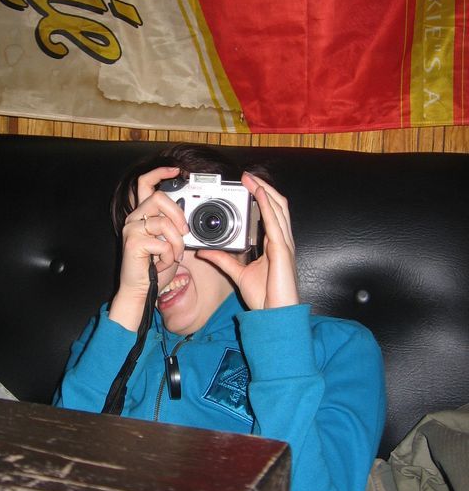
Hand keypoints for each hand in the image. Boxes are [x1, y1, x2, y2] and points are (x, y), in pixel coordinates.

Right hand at [108, 166, 188, 330]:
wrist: (140, 290)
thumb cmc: (154, 268)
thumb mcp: (169, 242)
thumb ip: (173, 227)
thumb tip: (187, 220)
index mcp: (142, 214)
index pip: (145, 184)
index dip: (160, 173)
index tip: (177, 170)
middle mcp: (134, 218)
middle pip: (158, 197)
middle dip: (178, 213)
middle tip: (184, 231)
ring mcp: (131, 229)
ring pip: (164, 223)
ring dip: (176, 242)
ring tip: (174, 255)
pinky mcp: (133, 242)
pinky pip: (162, 243)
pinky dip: (169, 256)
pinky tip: (163, 263)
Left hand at [197, 172, 298, 310]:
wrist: (276, 314)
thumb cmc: (265, 297)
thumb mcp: (238, 274)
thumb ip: (223, 260)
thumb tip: (206, 251)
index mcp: (275, 245)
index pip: (271, 213)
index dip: (262, 197)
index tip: (247, 186)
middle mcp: (282, 241)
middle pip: (277, 205)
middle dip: (263, 188)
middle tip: (247, 176)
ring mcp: (284, 244)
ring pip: (278, 208)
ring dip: (265, 190)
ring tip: (251, 178)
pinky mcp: (282, 250)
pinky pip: (275, 222)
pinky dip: (268, 205)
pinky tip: (260, 194)